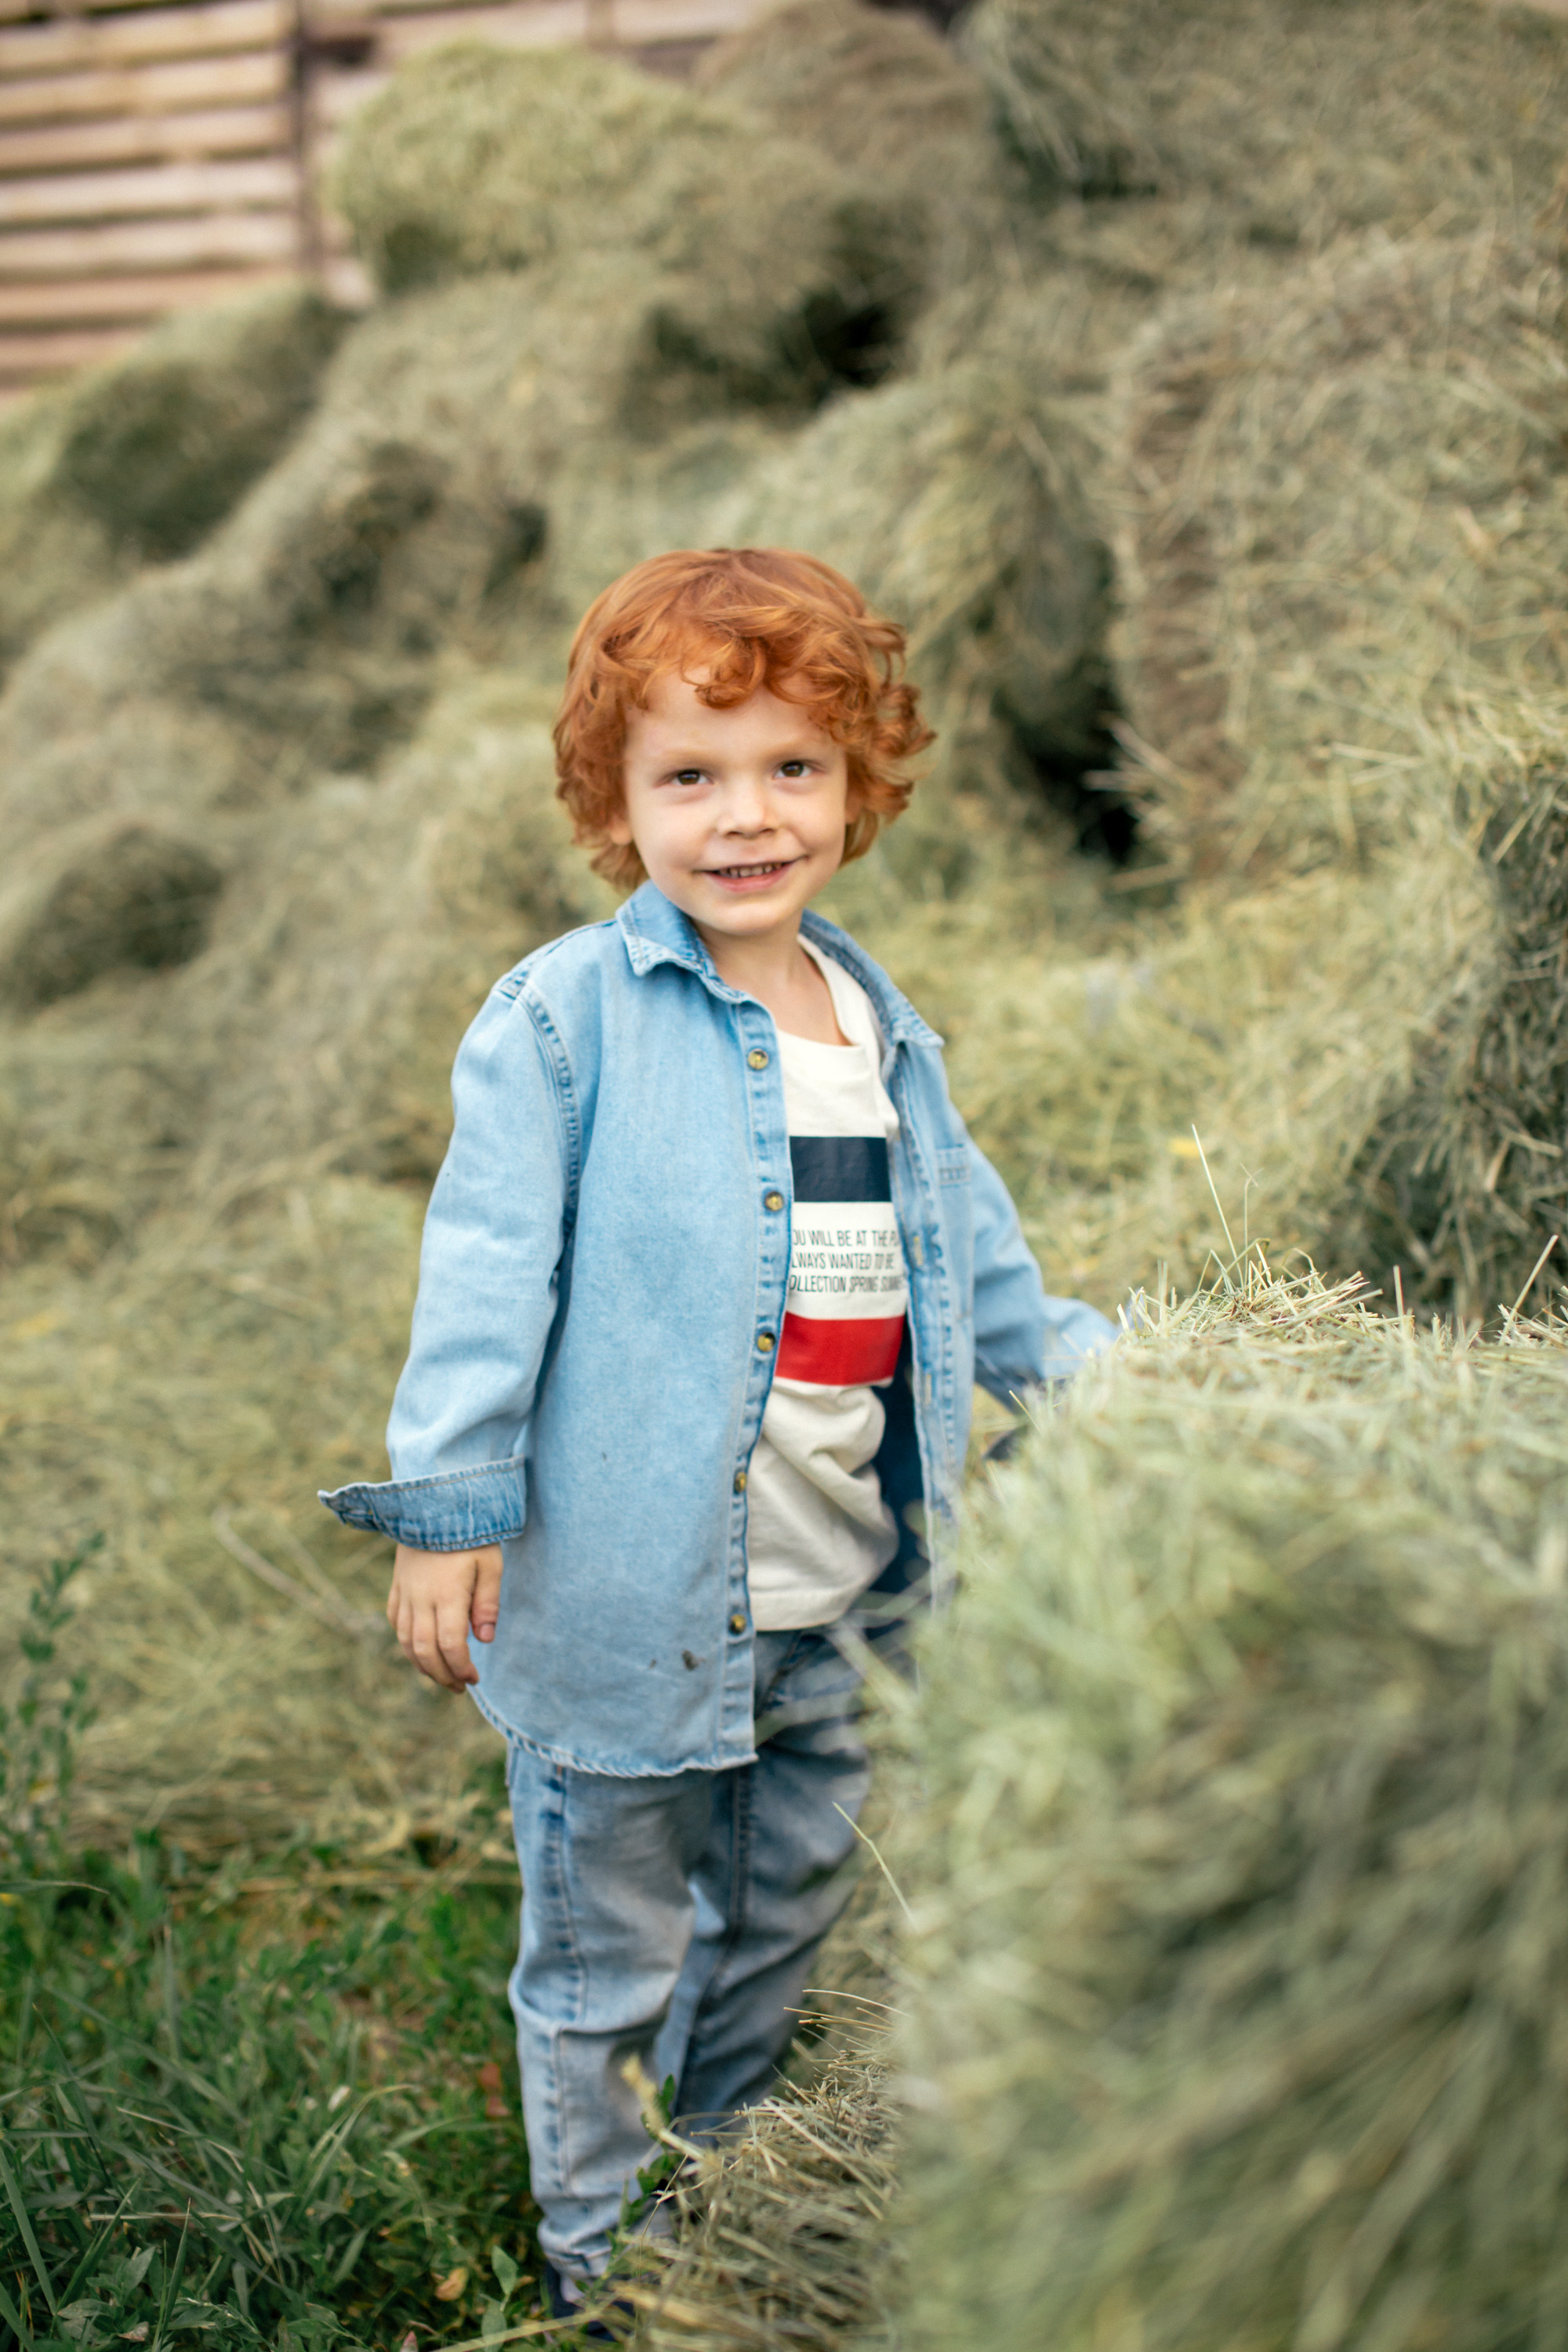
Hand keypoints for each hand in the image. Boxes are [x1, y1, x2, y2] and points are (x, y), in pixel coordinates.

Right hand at [387, 1542, 502, 1690]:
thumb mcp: (490, 1563)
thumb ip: (487, 1602)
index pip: (450, 1645)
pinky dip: (406, 1643)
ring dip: (422, 1665)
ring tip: (442, 1676)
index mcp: (446, 1594)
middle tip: (459, 1687)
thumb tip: (485, 1639)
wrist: (433, 1504)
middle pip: (424, 1650)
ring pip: (405, 1641)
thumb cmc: (469, 1534)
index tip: (473, 1679)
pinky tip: (420, 1650)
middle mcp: (420, 1598)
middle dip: (442, 1675)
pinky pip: (395, 1622)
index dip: (460, 1668)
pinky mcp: (396, 1586)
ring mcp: (405, 1593)